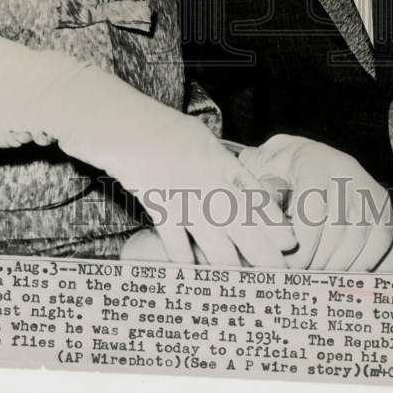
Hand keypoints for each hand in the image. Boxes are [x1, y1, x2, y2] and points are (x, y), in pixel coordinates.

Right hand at [0, 37, 295, 266]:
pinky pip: (174, 233)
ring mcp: (179, 183)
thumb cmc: (138, 120)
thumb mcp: (181, 131)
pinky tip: (191, 276)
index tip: (289, 238)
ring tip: (244, 282)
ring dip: (229, 259)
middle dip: (260, 245)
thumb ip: (202, 154)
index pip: (250, 187)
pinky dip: (182, 256)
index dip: (270, 216)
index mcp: (211, 149)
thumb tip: (222, 176)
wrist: (103, 109)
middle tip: (278, 271)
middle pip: (239, 214)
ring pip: (213, 229)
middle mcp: (202, 167)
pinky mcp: (153, 195)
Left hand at [238, 135, 392, 270]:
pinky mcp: (381, 201)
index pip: (313, 213)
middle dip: (317, 260)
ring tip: (318, 275)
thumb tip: (253, 224)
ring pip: (358, 237)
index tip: (289, 265)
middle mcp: (344, 169)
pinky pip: (379, 239)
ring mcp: (366, 184)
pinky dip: (362, 261)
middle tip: (301, 276)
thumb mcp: (259, 169)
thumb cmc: (276, 169)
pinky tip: (342, 269)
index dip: (302, 247)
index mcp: (311, 161)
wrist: (303, 154)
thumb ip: (256, 193)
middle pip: (336, 230)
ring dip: (337, 265)